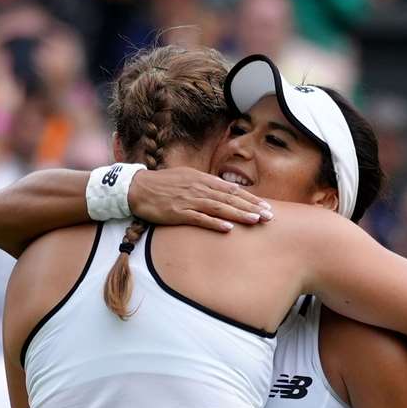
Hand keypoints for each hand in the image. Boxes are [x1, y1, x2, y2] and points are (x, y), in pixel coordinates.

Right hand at [127, 167, 272, 232]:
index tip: (266, 206)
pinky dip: (214, 223)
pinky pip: (199, 218)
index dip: (250, 198)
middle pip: (230, 199)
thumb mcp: (187, 179)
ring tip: (255, 221)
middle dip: (251, 207)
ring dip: (238, 214)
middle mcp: (198, 188)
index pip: (231, 190)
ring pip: (219, 208)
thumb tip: (223, 192)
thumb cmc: (162, 185)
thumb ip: (205, 185)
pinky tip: (228, 228)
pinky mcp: (178, 212)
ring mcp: (189, 200)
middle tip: (269, 216)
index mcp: (202, 179)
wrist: (137, 188)